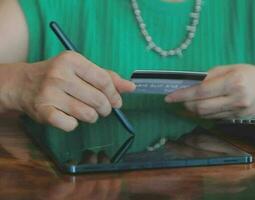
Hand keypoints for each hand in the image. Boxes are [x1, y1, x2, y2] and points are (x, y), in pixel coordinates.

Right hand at [14, 51, 134, 131]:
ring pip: (87, 114)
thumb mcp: (81, 69)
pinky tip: (69, 117)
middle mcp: (59, 74)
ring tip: (86, 112)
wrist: (23, 84)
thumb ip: (107, 77)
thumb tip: (131, 87)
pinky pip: (70, 125)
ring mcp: (49, 93)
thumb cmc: (59, 76)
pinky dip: (73, 124)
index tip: (116, 101)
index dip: (114, 94)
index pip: (104, 80)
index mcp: (72, 60)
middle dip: (105, 108)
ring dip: (92, 117)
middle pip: (98, 99)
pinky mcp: (43, 111)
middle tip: (102, 109)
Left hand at [165, 65, 254, 118]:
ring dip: (194, 109)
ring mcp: (237, 111)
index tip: (169, 97)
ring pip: (206, 115)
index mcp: (233, 81)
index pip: (201, 91)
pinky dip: (205, 113)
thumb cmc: (250, 74)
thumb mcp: (231, 68)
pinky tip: (204, 106)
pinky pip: (214, 118)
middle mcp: (235, 98)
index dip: (182, 95)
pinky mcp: (237, 118)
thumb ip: (211, 75)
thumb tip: (192, 83)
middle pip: (201, 107)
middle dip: (186, 104)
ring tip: (190, 102)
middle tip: (179, 99)